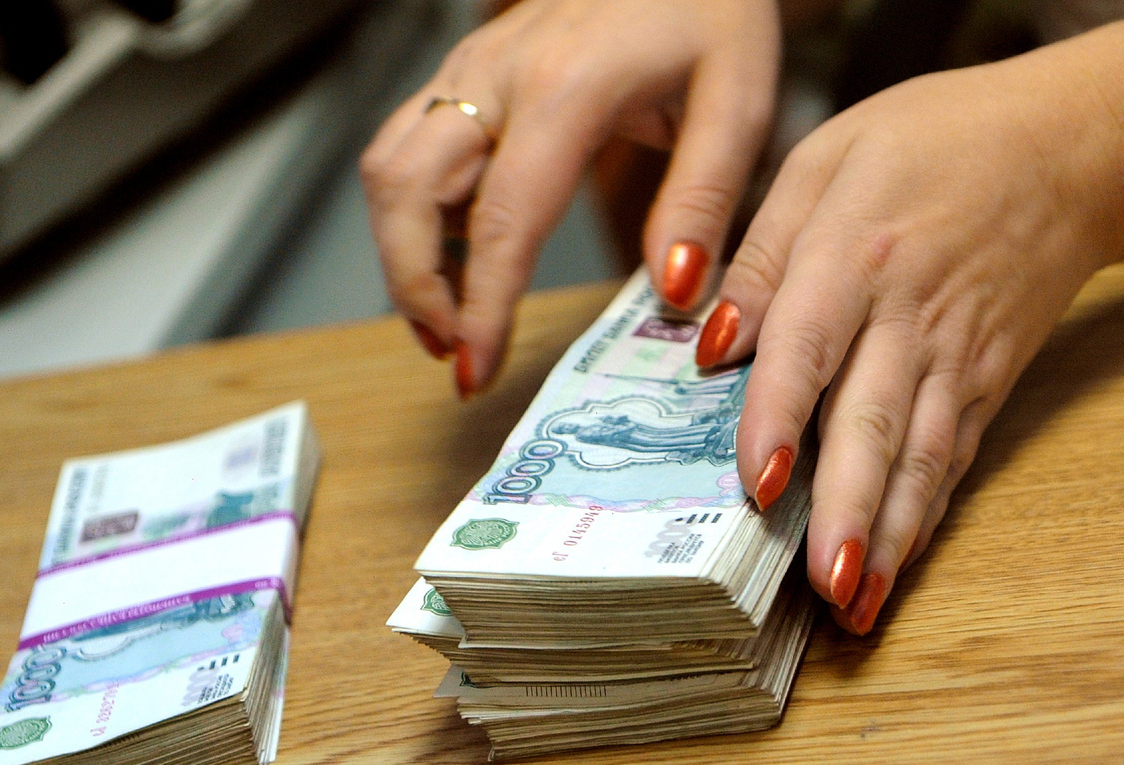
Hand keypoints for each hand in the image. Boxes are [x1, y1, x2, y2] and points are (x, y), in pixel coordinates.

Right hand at [360, 0, 781, 395]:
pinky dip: (410, 213)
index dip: (481, 307)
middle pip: (405, 191)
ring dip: (400, 252)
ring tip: (446, 317)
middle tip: (453, 352)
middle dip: (414, 286)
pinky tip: (454, 252)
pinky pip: (404, 146)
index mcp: (566, 88)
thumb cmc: (711, 10)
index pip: (501, 220)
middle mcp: (496, 74)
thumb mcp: (736, 103)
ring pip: (387, 168)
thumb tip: (671, 291)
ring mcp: (470, 70)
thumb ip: (701, 201)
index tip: (476, 370)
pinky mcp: (465, 74)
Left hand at [694, 30, 1123, 632]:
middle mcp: (910, 316)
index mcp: (859, 251)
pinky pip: (952, 457)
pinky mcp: (984, 381)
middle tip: (821, 584)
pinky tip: (896, 565)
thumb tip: (711, 340)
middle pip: (874, 422)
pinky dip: (924, 516)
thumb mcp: (827, 158)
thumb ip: (764, 250)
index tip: (756, 482)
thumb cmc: (930, 143)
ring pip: (920, 458)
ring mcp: (956, 356)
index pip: (810, 344)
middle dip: (847, 510)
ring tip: (856, 604)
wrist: (1064, 147)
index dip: (780, 416)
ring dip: (889, 535)